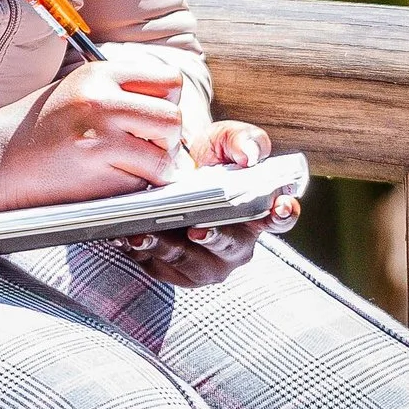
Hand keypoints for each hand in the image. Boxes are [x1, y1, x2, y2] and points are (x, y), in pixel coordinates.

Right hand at [0, 47, 188, 210]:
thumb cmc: (38, 125)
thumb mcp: (78, 87)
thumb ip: (121, 89)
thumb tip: (169, 105)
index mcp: (98, 74)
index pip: (168, 80)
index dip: (169, 101)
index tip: (156, 116)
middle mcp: (101, 101)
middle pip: (172, 117)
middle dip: (169, 138)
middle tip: (152, 147)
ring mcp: (99, 138)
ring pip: (164, 155)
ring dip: (158, 166)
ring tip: (136, 165)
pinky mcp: (96, 174)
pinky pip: (142, 183)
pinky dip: (137, 186)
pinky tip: (113, 178)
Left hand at [117, 120, 300, 287]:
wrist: (173, 171)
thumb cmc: (208, 159)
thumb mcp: (224, 140)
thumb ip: (243, 140)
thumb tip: (252, 156)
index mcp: (257, 215)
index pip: (280, 217)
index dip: (284, 213)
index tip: (280, 205)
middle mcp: (237, 244)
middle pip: (231, 247)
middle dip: (214, 238)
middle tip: (198, 230)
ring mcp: (206, 261)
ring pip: (191, 262)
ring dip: (168, 249)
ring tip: (145, 234)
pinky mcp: (174, 268)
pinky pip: (158, 265)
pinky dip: (142, 252)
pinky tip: (125, 236)